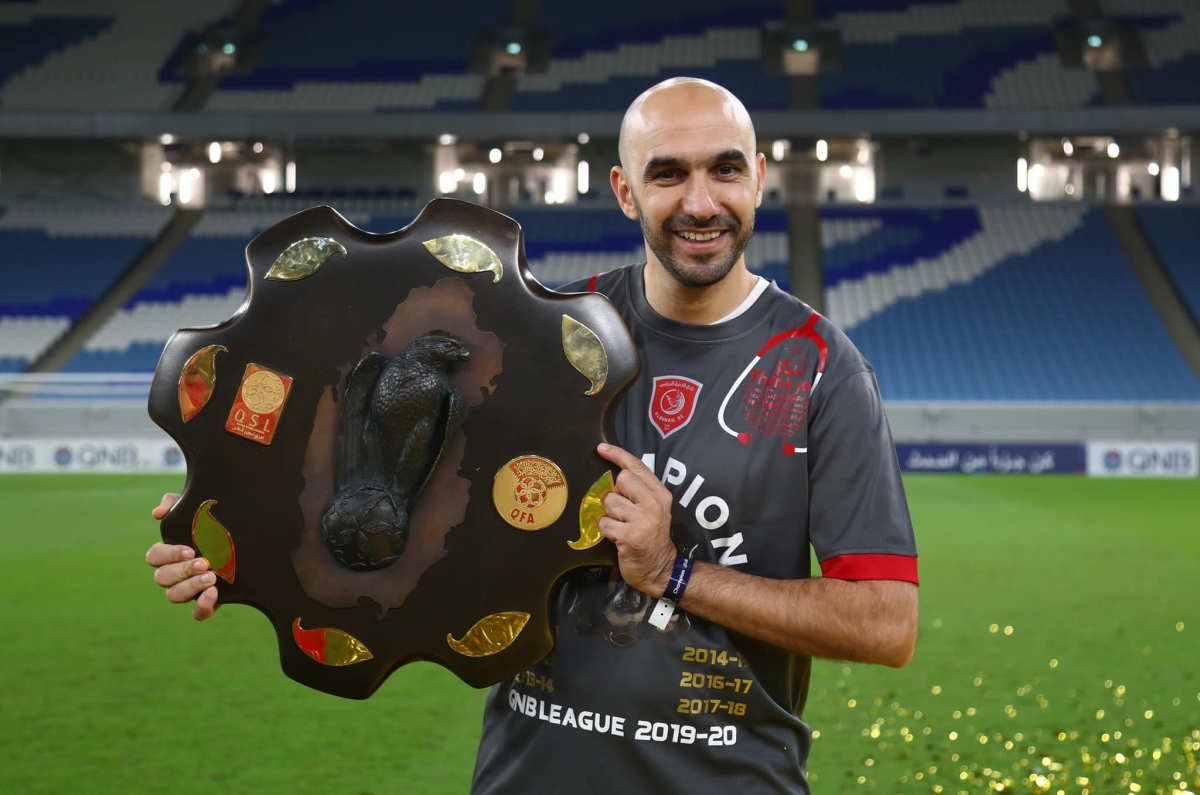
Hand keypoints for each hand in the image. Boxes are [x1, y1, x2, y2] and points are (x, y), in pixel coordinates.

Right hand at [146, 493, 220, 620]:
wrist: (245, 538)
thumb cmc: (213, 522)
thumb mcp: (196, 509)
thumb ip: (174, 504)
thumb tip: (157, 514)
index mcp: (169, 553)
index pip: (154, 557)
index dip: (168, 555)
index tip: (190, 550)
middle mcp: (175, 573)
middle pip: (162, 578)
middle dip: (182, 571)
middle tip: (204, 563)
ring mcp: (189, 589)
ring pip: (174, 596)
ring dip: (190, 587)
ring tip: (211, 578)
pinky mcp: (207, 602)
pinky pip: (197, 614)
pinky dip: (202, 606)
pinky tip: (214, 593)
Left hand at [595, 443, 676, 596]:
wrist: (661, 569)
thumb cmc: (652, 537)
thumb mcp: (653, 510)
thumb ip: (639, 492)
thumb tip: (613, 476)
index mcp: (660, 494)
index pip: (637, 466)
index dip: (617, 454)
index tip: (601, 448)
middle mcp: (654, 503)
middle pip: (621, 480)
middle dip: (615, 494)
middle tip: (622, 511)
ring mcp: (643, 520)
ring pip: (609, 502)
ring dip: (609, 514)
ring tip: (620, 525)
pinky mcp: (630, 536)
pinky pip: (604, 523)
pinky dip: (606, 530)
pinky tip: (617, 537)